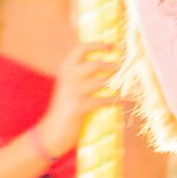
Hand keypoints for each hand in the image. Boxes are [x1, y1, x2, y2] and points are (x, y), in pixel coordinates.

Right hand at [37, 42, 118, 156]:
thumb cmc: (64, 108)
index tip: (112, 46)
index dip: (97, 45)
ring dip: (116, 83)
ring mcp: (72, 93)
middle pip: (95, 64)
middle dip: (112, 66)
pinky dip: (116, 101)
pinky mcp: (77, 108)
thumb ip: (81, 75)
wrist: (50, 132)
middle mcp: (68, 78)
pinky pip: (102, 101)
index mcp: (65, 70)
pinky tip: (125, 102)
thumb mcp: (69, 87)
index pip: (80, 49)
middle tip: (122, 68)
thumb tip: (104, 65)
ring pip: (101, 82)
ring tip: (126, 85)